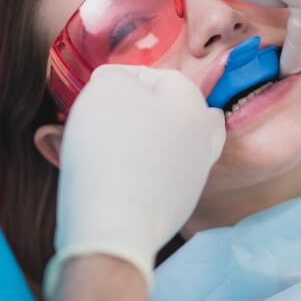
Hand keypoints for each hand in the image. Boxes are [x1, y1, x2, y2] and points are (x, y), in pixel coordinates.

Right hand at [44, 65, 224, 296]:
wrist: (113, 224)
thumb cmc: (112, 145)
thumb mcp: (107, 87)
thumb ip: (115, 76)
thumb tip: (117, 85)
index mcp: (195, 108)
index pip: (162, 76)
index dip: (125, 77)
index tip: (97, 90)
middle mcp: (202, 143)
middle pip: (179, 113)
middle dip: (147, 109)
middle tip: (116, 114)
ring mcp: (192, 180)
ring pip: (169, 147)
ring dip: (141, 141)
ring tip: (104, 145)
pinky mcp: (174, 210)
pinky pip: (155, 179)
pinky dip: (136, 172)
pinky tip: (110, 175)